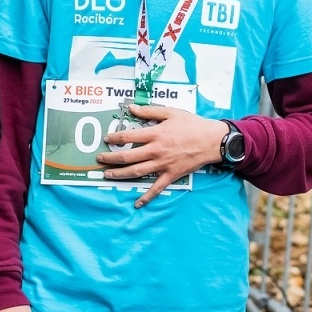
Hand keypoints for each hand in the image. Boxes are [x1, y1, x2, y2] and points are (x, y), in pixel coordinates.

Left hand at [97, 103, 228, 208]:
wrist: (212, 141)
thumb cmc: (192, 124)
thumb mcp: (171, 112)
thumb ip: (149, 110)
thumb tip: (131, 108)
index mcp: (155, 134)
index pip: (128, 137)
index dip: (114, 138)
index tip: (107, 140)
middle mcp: (156, 151)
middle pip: (128, 157)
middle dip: (111, 158)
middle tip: (99, 159)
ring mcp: (163, 165)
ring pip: (137, 172)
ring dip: (120, 174)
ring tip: (108, 175)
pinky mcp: (171, 175)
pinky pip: (156, 188)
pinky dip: (146, 197)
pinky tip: (137, 203)